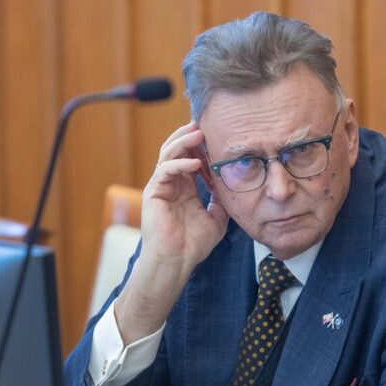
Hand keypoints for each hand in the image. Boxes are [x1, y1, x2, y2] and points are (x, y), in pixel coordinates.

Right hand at [116, 122, 228, 342]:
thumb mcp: (217, 220)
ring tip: (198, 132)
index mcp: (185, 188)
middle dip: (190, 135)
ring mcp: (161, 186)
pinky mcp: (153, 192)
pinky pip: (165, 169)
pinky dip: (179, 163)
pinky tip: (195, 162)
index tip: (218, 136)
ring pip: (168, 153)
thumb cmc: (193, 245)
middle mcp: (171, 184)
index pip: (192, 158)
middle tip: (205, 123)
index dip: (203, 147)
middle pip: (178, 150)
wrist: (176, 262)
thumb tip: (232, 189)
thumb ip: (222, 202)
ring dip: (183, 141)